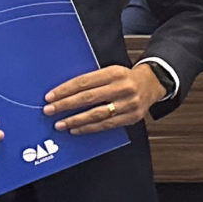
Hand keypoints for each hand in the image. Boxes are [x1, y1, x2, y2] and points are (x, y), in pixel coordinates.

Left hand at [45, 62, 164, 134]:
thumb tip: (64, 93)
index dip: (65, 90)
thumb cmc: (126, 78)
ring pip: (96, 114)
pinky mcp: (132, 117)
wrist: (152, 83)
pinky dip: (89, 128)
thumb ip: (92, 81)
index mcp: (114, 73)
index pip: (84, 81)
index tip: (50, 96)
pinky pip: (106, 125)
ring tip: (60, 124)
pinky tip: (76, 129)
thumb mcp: (111, 72)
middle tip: (50, 110)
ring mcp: (128, 103)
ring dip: (75, 120)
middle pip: (88, 98)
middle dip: (65, 105)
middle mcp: (123, 87)